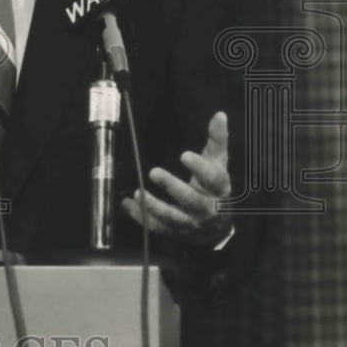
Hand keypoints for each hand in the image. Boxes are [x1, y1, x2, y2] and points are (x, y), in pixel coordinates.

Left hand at [122, 111, 233, 246]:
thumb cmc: (214, 186)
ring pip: (172, 218)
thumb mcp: (218, 163)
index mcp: (218, 188)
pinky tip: (127, 204)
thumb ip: (217, 140)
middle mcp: (206, 208)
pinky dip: (141, 217)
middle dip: (173, 187)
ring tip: (137, 192)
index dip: (200, 168)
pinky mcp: (175, 232)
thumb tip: (219, 114)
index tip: (184, 155)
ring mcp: (190, 223)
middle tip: (153, 172)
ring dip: (154, 206)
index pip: (212, 179)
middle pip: (191, 201)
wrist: (217, 227)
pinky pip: (157, 227)